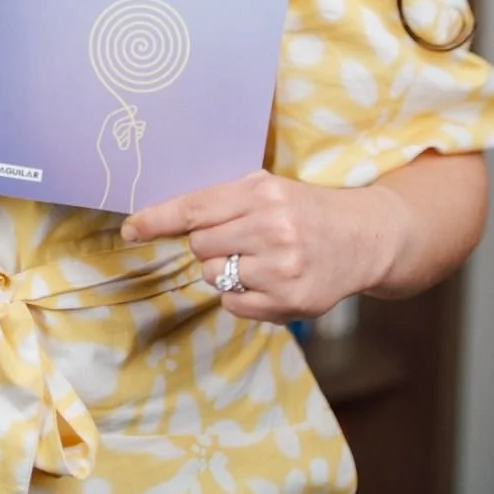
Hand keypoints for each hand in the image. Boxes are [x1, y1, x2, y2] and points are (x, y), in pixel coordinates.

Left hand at [120, 168, 407, 321]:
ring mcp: (281, 268)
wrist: (364, 237)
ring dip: (225, 271)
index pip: (195, 208)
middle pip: (199, 245)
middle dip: (208, 245)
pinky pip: (234, 304)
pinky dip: (241, 296)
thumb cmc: (304, 210)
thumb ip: (223, 200)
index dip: (156, 219)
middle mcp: (271, 228)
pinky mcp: (291, 301)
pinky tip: (267, 281)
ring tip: (257, 260)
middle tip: (237, 239)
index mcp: (261, 193)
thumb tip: (167, 219)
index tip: (129, 229)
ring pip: (214, 276)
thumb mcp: (268, 189)